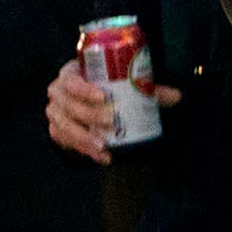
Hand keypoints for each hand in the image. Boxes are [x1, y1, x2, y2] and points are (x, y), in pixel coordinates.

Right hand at [46, 47, 178, 161]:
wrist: (85, 99)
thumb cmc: (104, 86)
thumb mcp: (123, 84)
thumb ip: (148, 89)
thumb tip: (177, 96)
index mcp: (71, 74)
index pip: (72, 80)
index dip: (84, 89)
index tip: (104, 97)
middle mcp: (57, 92)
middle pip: (68, 105)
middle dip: (89, 115)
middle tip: (111, 122)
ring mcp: (54, 112)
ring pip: (65, 126)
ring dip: (84, 138)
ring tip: (104, 147)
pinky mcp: (56, 130)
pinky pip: (66, 142)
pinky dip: (83, 150)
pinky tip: (101, 157)